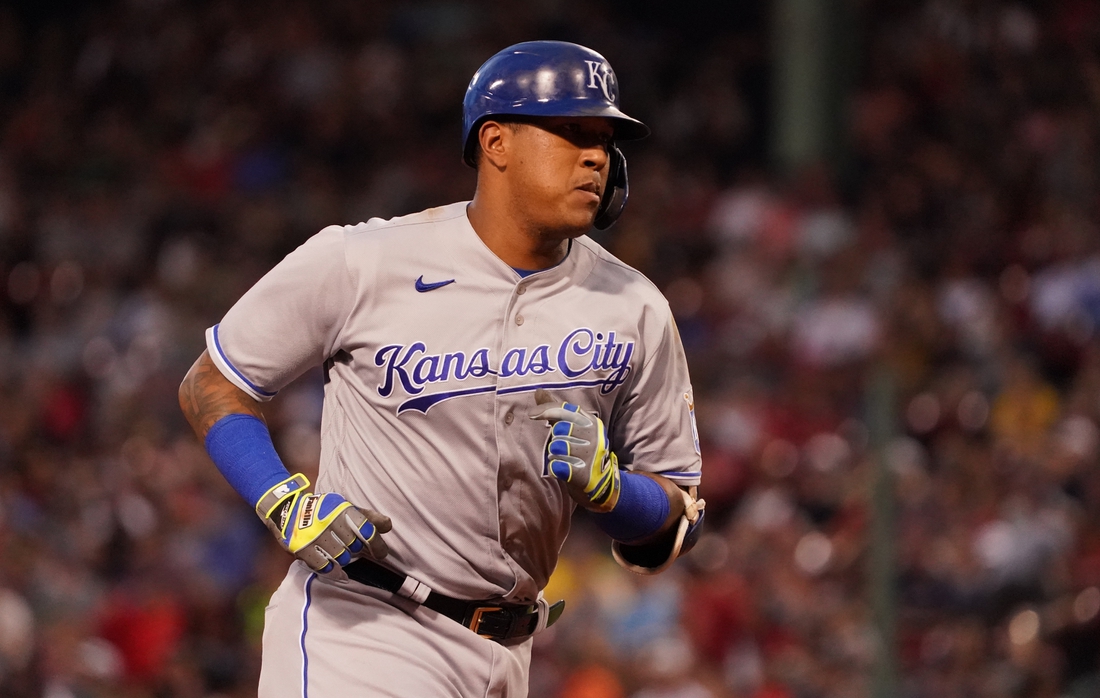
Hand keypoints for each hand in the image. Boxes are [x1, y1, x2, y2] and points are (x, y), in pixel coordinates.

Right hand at [256, 474, 390, 574]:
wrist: (286, 508)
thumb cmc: (323, 509)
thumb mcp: (345, 506)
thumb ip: (368, 516)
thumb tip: (388, 526)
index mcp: (342, 509)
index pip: (367, 529)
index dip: (377, 544)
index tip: (381, 554)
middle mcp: (329, 521)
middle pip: (354, 546)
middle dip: (356, 550)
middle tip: (351, 548)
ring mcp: (314, 535)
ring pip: (341, 558)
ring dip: (343, 559)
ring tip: (339, 553)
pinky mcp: (301, 548)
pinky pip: (323, 567)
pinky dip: (332, 571)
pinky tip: (335, 571)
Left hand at [528, 390, 620, 512]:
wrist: (602, 483)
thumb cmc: (583, 452)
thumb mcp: (575, 428)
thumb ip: (557, 411)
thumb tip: (538, 391)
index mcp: (592, 422)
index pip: (566, 410)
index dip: (547, 410)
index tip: (532, 414)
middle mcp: (594, 436)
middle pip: (559, 430)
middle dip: (556, 439)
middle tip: (565, 448)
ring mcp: (590, 454)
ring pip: (557, 448)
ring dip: (556, 455)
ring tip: (567, 459)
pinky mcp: (584, 473)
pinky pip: (557, 466)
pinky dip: (556, 468)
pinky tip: (564, 470)